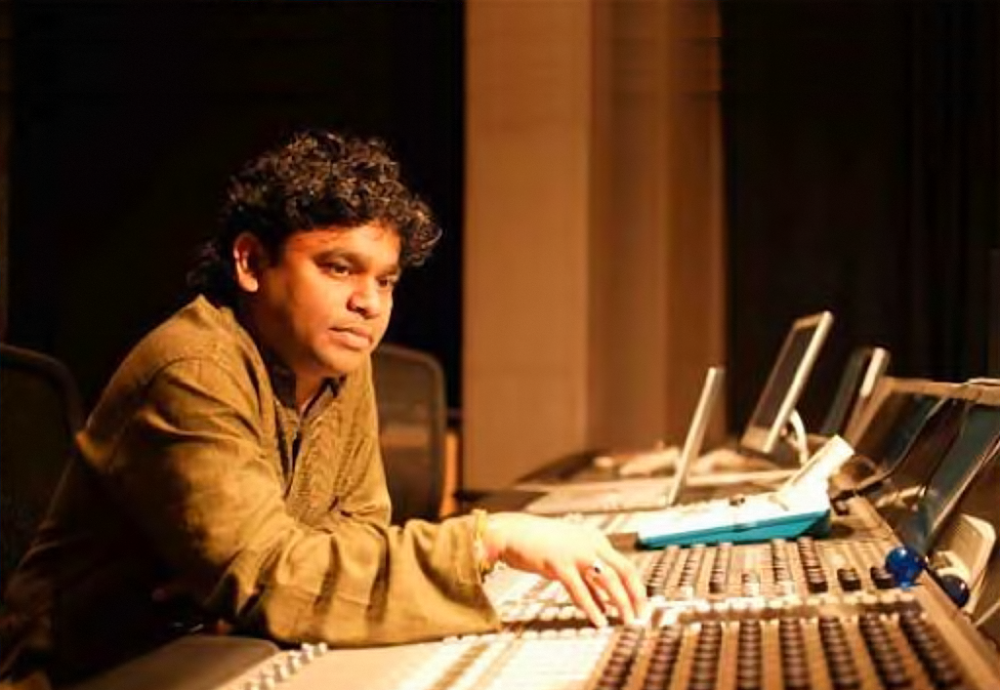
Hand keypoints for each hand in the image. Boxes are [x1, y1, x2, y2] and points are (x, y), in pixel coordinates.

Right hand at [482, 513, 647, 627]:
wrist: (512, 532)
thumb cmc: (541, 546)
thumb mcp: (571, 560)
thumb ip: (589, 580)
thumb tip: (606, 603)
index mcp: (595, 540)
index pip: (625, 565)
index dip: (636, 587)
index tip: (642, 605)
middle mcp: (590, 543)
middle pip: (623, 570)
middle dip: (636, 595)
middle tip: (640, 616)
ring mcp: (575, 552)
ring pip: (607, 579)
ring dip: (620, 602)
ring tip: (625, 620)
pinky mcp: (558, 563)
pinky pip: (580, 589)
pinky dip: (592, 607)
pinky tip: (598, 620)